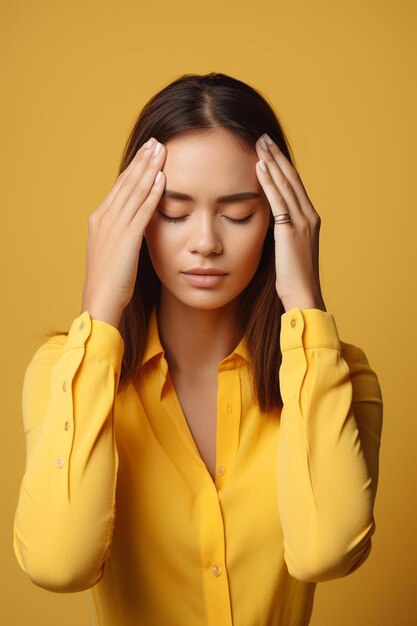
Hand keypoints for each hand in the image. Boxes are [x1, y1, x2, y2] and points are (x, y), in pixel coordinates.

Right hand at [80, 137, 166, 326]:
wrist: (100, 301)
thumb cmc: (109, 281)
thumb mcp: (114, 251)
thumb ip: (123, 234)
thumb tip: (137, 223)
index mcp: (99, 219)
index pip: (120, 187)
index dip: (134, 169)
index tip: (147, 153)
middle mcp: (104, 218)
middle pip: (126, 183)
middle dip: (143, 161)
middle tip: (156, 142)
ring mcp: (114, 227)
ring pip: (134, 191)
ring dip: (149, 169)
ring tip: (161, 151)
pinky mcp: (126, 238)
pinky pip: (142, 210)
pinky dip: (152, 193)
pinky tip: (162, 179)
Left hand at [255, 133, 326, 312]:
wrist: (303, 295)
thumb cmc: (293, 279)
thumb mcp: (288, 250)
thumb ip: (281, 233)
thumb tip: (268, 224)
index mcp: (309, 220)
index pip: (294, 185)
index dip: (282, 166)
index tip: (269, 150)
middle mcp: (309, 216)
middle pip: (291, 179)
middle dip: (276, 156)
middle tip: (263, 137)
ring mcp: (302, 222)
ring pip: (285, 185)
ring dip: (272, 162)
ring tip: (259, 144)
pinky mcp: (290, 231)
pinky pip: (278, 201)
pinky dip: (268, 182)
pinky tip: (259, 167)